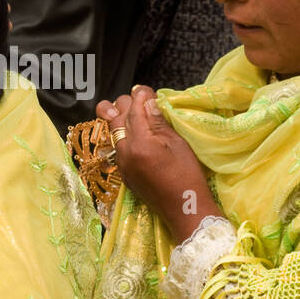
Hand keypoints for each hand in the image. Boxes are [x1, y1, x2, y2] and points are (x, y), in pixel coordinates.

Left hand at [97, 86, 222, 243]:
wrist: (184, 209)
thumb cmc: (188, 175)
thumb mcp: (177, 144)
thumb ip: (158, 122)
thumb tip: (147, 101)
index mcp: (139, 144)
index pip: (133, 111)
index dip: (140, 96)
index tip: (147, 90)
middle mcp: (124, 153)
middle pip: (116, 119)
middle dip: (125, 105)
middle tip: (139, 100)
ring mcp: (121, 164)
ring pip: (112, 133)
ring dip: (119, 119)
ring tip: (127, 109)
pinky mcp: (123, 173)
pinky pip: (116, 147)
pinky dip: (121, 135)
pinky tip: (130, 131)